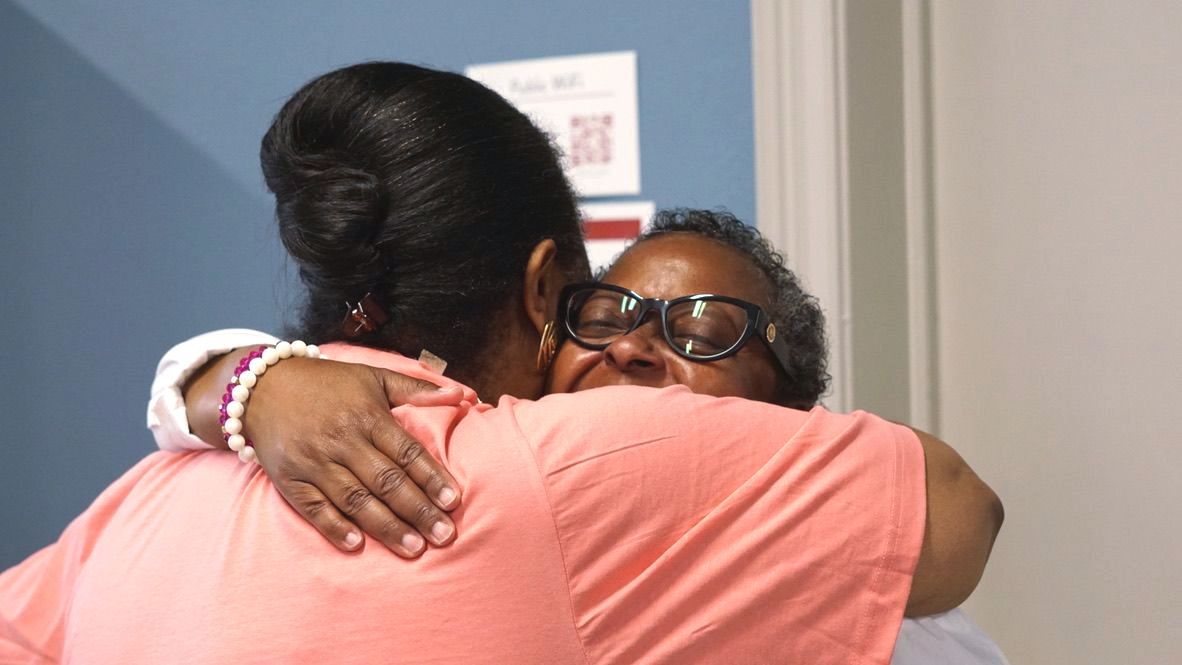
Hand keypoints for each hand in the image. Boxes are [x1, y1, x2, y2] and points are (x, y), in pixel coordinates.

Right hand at [239, 357, 465, 556]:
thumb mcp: (373, 376)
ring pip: (356, 500)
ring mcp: (314, 462)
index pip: (407, 453)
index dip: (432, 478)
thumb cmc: (328, 383)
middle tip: (445, 535)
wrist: (262, 387)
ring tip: (415, 548)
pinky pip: (314, 509)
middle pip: (387, 481)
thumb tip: (461, 394)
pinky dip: (335, 528)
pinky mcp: (290, 480)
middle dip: (418, 510)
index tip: (454, 501)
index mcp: (367, 416)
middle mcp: (342, 441)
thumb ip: (417, 388)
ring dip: (386, 527)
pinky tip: (358, 546)